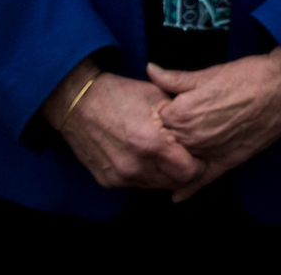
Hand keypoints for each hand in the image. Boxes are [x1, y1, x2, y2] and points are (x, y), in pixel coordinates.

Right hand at [39, 60, 204, 191]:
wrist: (77, 104)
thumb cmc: (120, 95)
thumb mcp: (158, 97)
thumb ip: (182, 119)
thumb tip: (202, 131)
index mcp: (151, 144)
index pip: (188, 172)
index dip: (200, 164)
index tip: (203, 154)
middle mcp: (134, 166)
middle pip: (174, 183)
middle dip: (186, 172)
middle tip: (190, 156)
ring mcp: (119, 176)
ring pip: (156, 186)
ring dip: (166, 175)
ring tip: (171, 156)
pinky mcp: (107, 180)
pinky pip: (137, 184)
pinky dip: (148, 175)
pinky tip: (150, 159)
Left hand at [148, 49, 280, 200]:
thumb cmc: (249, 75)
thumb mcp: (210, 73)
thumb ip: (175, 78)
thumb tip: (150, 70)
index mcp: (180, 113)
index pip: (154, 120)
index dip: (159, 113)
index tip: (163, 109)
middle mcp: (190, 137)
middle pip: (164, 143)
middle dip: (164, 138)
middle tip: (170, 128)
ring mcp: (208, 152)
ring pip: (179, 162)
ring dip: (174, 159)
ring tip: (171, 154)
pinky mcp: (227, 162)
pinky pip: (202, 179)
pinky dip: (189, 189)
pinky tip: (177, 196)